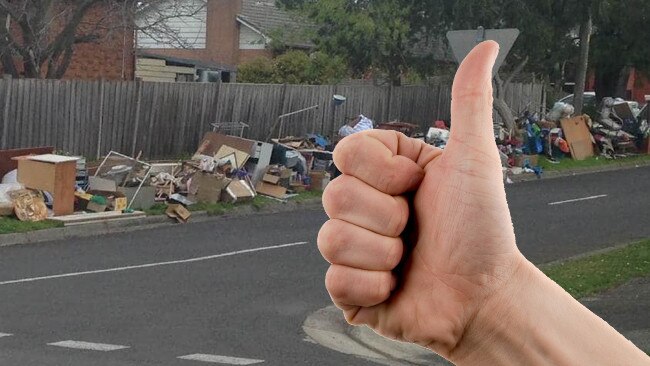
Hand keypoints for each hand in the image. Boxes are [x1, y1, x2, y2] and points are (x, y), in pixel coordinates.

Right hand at [318, 41, 524, 359]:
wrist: (485, 297)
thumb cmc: (483, 230)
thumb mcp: (475, 160)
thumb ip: (469, 102)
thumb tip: (485, 48)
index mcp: (384, 175)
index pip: (347, 152)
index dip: (382, 172)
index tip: (416, 185)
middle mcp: (363, 208)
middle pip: (335, 195)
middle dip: (388, 217)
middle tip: (416, 230)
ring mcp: (353, 249)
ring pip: (331, 238)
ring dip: (383, 254)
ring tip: (408, 261)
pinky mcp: (348, 289)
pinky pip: (335, 279)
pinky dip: (374, 286)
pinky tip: (397, 287)